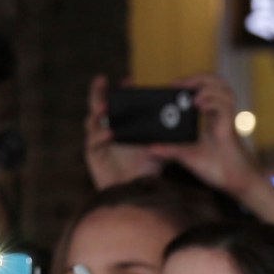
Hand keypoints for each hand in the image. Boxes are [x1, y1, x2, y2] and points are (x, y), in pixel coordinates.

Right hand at [84, 75, 159, 189]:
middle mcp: (107, 130)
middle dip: (98, 92)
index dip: (122, 91)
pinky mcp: (94, 156)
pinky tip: (110, 132)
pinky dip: (100, 136)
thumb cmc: (145, 171)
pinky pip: (93, 142)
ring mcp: (98, 142)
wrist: (136, 193)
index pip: (120, 104)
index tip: (129, 80)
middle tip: (101, 79)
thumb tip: (181, 125)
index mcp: (122, 125)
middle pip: (98, 106)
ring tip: (105, 107)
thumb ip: (166, 137)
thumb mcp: (159, 149)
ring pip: (91, 122)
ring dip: (97, 113)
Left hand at [146, 73, 262, 201]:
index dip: (193, 82)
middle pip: (217, 83)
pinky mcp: (230, 129)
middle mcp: (221, 115)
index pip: (207, 89)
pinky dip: (212, 102)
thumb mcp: (187, 157)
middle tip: (178, 84)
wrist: (235, 183)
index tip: (173, 85)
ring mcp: (227, 120)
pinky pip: (225, 107)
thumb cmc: (217, 169)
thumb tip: (151, 147)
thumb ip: (171, 150)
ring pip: (224, 90)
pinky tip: (198, 105)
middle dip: (198, 78)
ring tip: (189, 94)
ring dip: (206, 86)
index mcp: (212, 118)